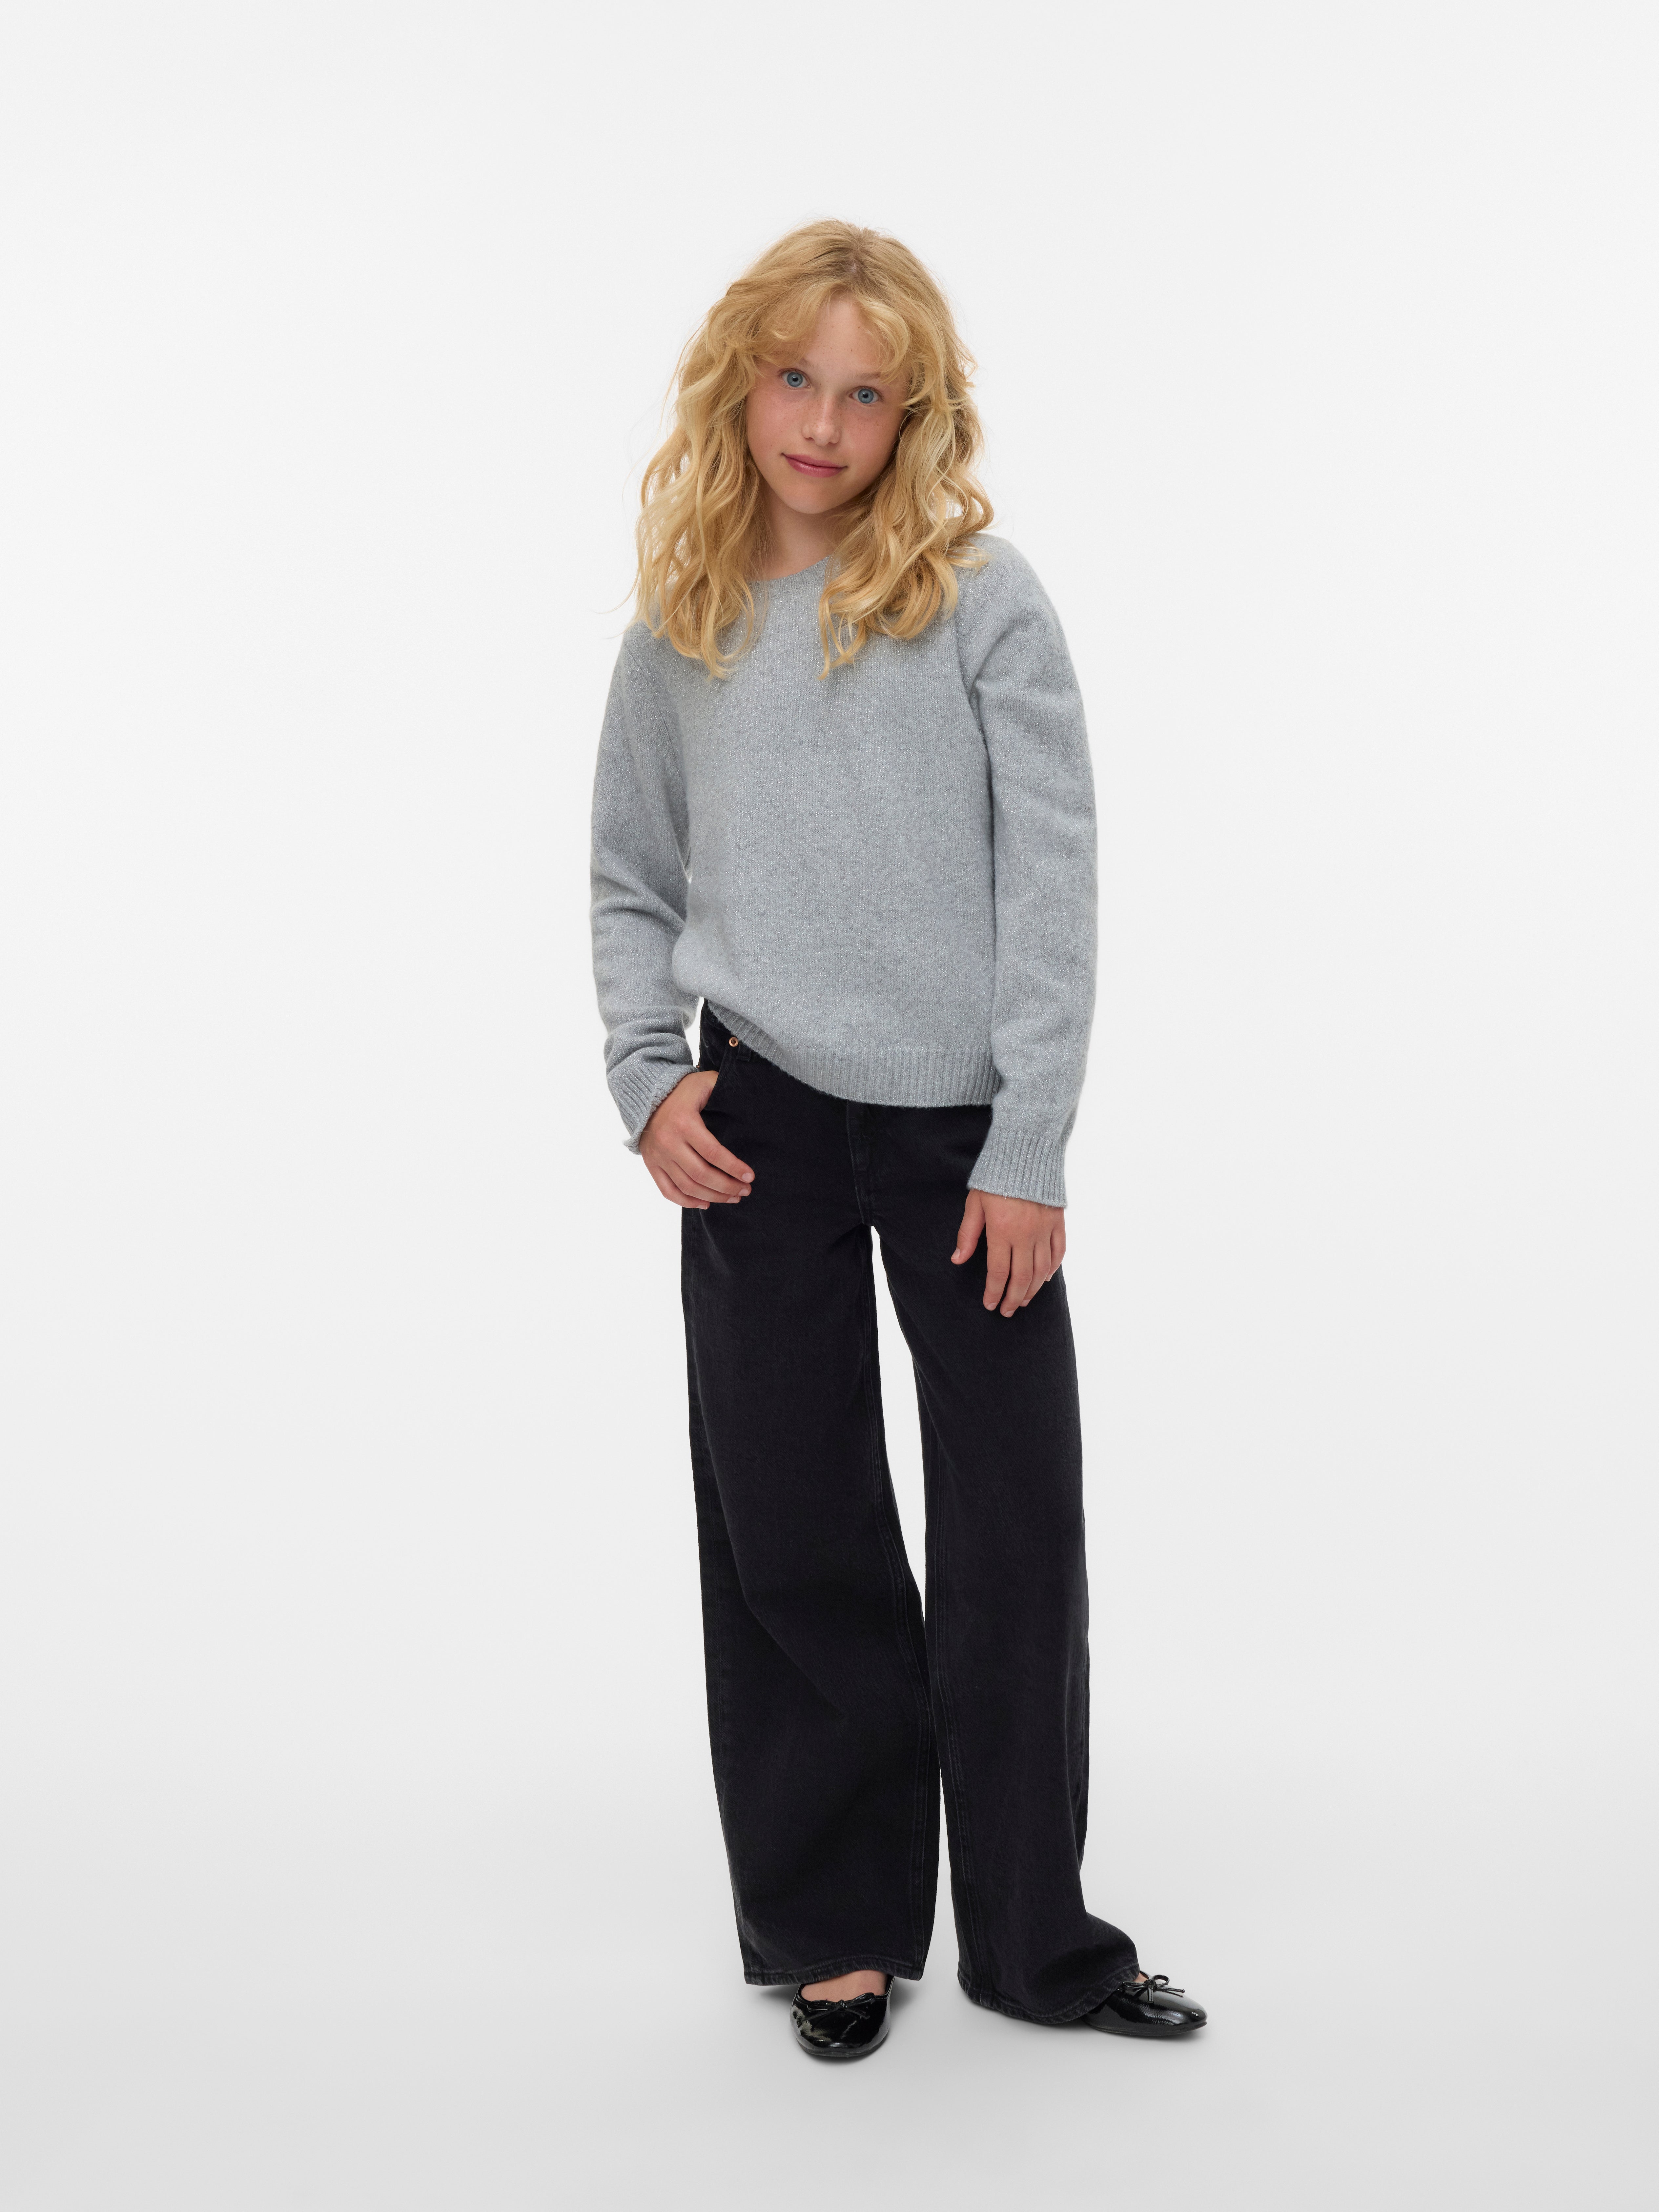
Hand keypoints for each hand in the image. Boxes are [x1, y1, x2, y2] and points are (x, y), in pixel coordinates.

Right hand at [640, 1070, 754, 1209]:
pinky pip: (668, 1191)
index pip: (713, 1152)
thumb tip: (750, 1099)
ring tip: (732, 1198)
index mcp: (684, 1122)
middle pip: (701, 1174)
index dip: (733, 1167)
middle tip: (745, 1191)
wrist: (646, 1096)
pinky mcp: (652, 1165)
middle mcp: (669, 1142)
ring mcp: (658, 1156)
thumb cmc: (683, 1091)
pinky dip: (687, 1202)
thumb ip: (724, 1088)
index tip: (750, 1177)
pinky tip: (706, 1204)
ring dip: (713, 1197)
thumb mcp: (704, 1082)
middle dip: (727, 1187)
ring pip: (687, 1186)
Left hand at [951, 1189, 1065, 1315]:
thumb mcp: (975, 1204)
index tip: (990, 1305)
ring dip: (1032, 1289)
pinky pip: (1058, 1252)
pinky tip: (1044, 1279)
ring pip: (1041, 1270)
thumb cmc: (995, 1178)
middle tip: (1008, 1312)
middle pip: (1021, 1277)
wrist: (1026, 1152)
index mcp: (1002, 1231)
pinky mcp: (1057, 1222)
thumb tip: (957, 1260)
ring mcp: (1044, 1229)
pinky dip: (1052, 1269)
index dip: (994, 1292)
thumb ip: (968, 1234)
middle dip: (1014, 1298)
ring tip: (1023, 1300)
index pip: (999, 1272)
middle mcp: (1026, 1234)